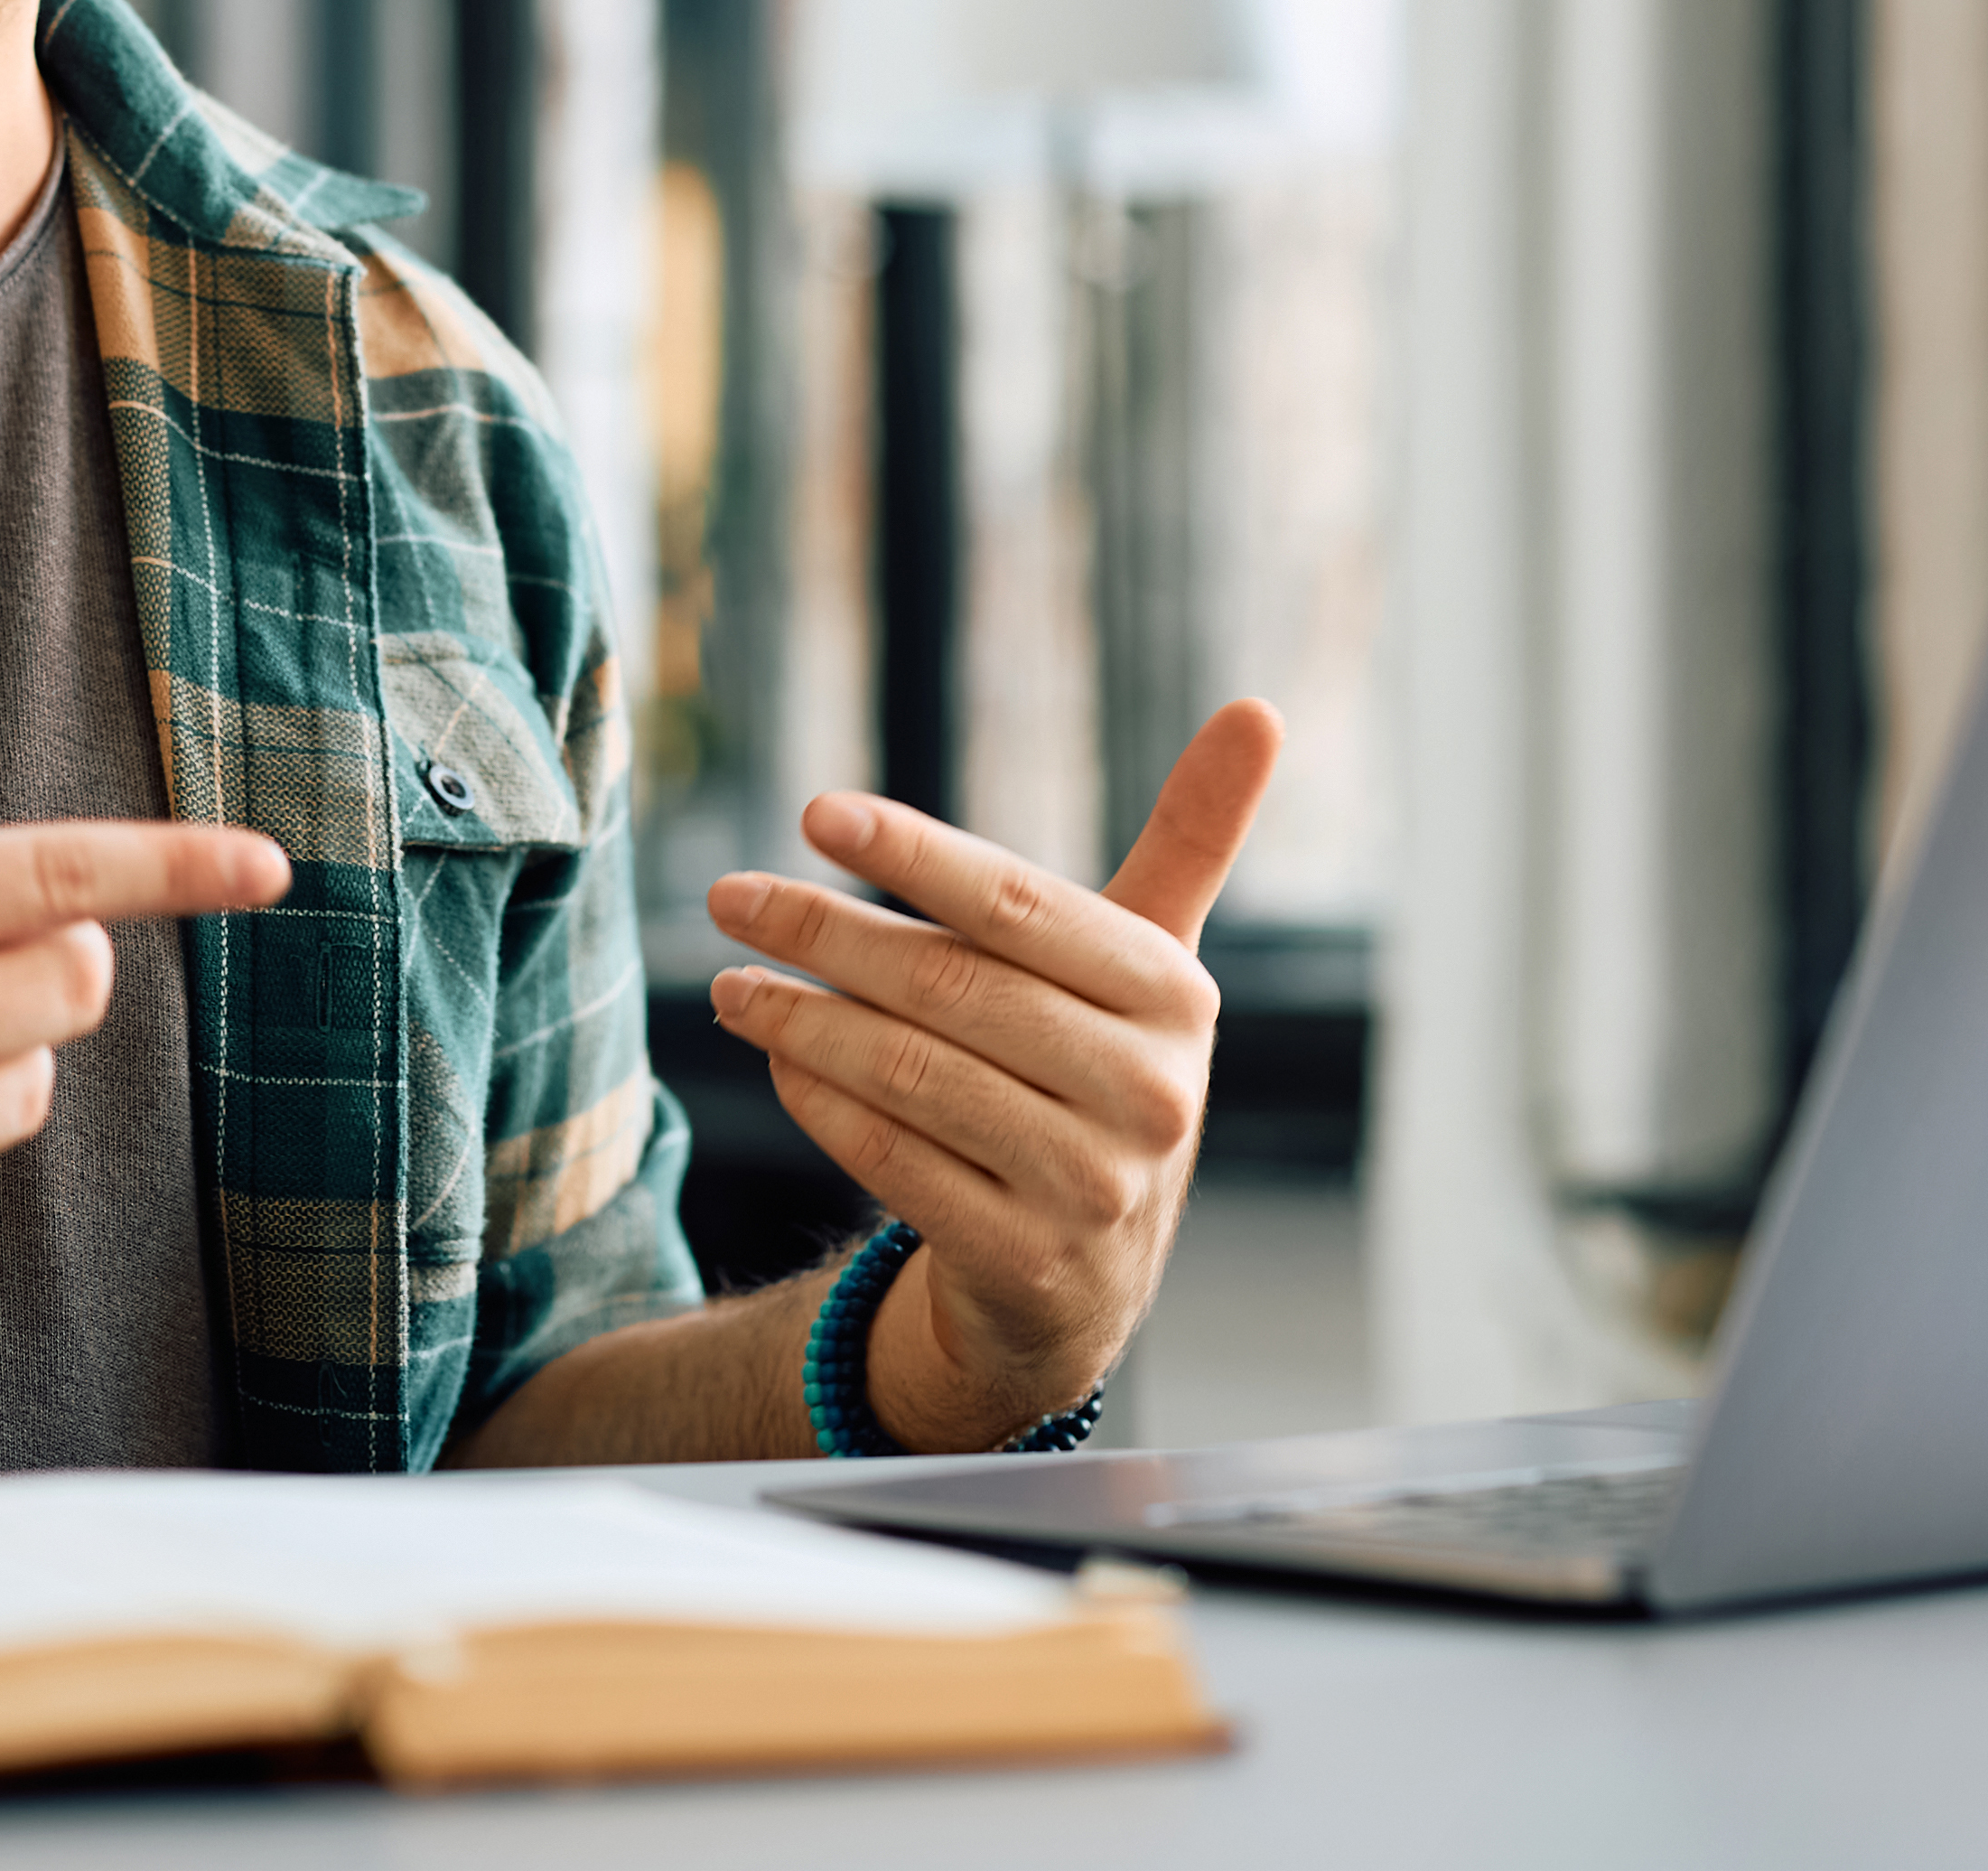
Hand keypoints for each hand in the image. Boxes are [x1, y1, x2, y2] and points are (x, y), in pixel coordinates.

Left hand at [705, 700, 1287, 1448]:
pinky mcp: (1025, 1263)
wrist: (1085, 1282)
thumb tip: (1258, 706)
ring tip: (729, 983)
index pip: (1022, 908)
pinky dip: (823, 1104)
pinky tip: (778, 1061)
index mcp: (1176, 998)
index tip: (817, 813)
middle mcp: (1150, 1096)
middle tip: (730, 897)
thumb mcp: (1147, 970)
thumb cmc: (1098, 1080)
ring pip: (912, 1076)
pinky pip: (894, 1163)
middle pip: (952, 989)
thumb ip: (1192, 841)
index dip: (916, 855)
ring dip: (801, 1022)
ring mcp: (1092, 1189)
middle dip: (825, 935)